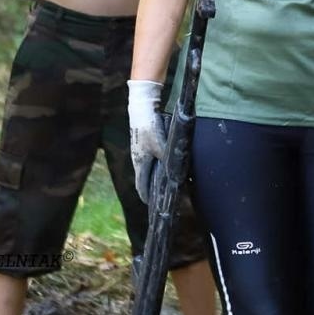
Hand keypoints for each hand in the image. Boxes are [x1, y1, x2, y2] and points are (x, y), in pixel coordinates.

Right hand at [127, 80, 165, 201]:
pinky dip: (156, 166)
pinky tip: (165, 165)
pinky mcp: (144, 145)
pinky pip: (150, 160)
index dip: (146, 196)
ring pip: (148, 170)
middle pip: (144, 179)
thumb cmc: (149, 128)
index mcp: (140, 163)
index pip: (141, 186)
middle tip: (161, 197)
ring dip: (154, 177)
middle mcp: (138, 160)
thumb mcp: (161, 145)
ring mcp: (140, 152)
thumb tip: (175, 171)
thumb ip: (168, 159)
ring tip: (165, 183)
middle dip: (151, 189)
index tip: (152, 206)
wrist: (142, 108)